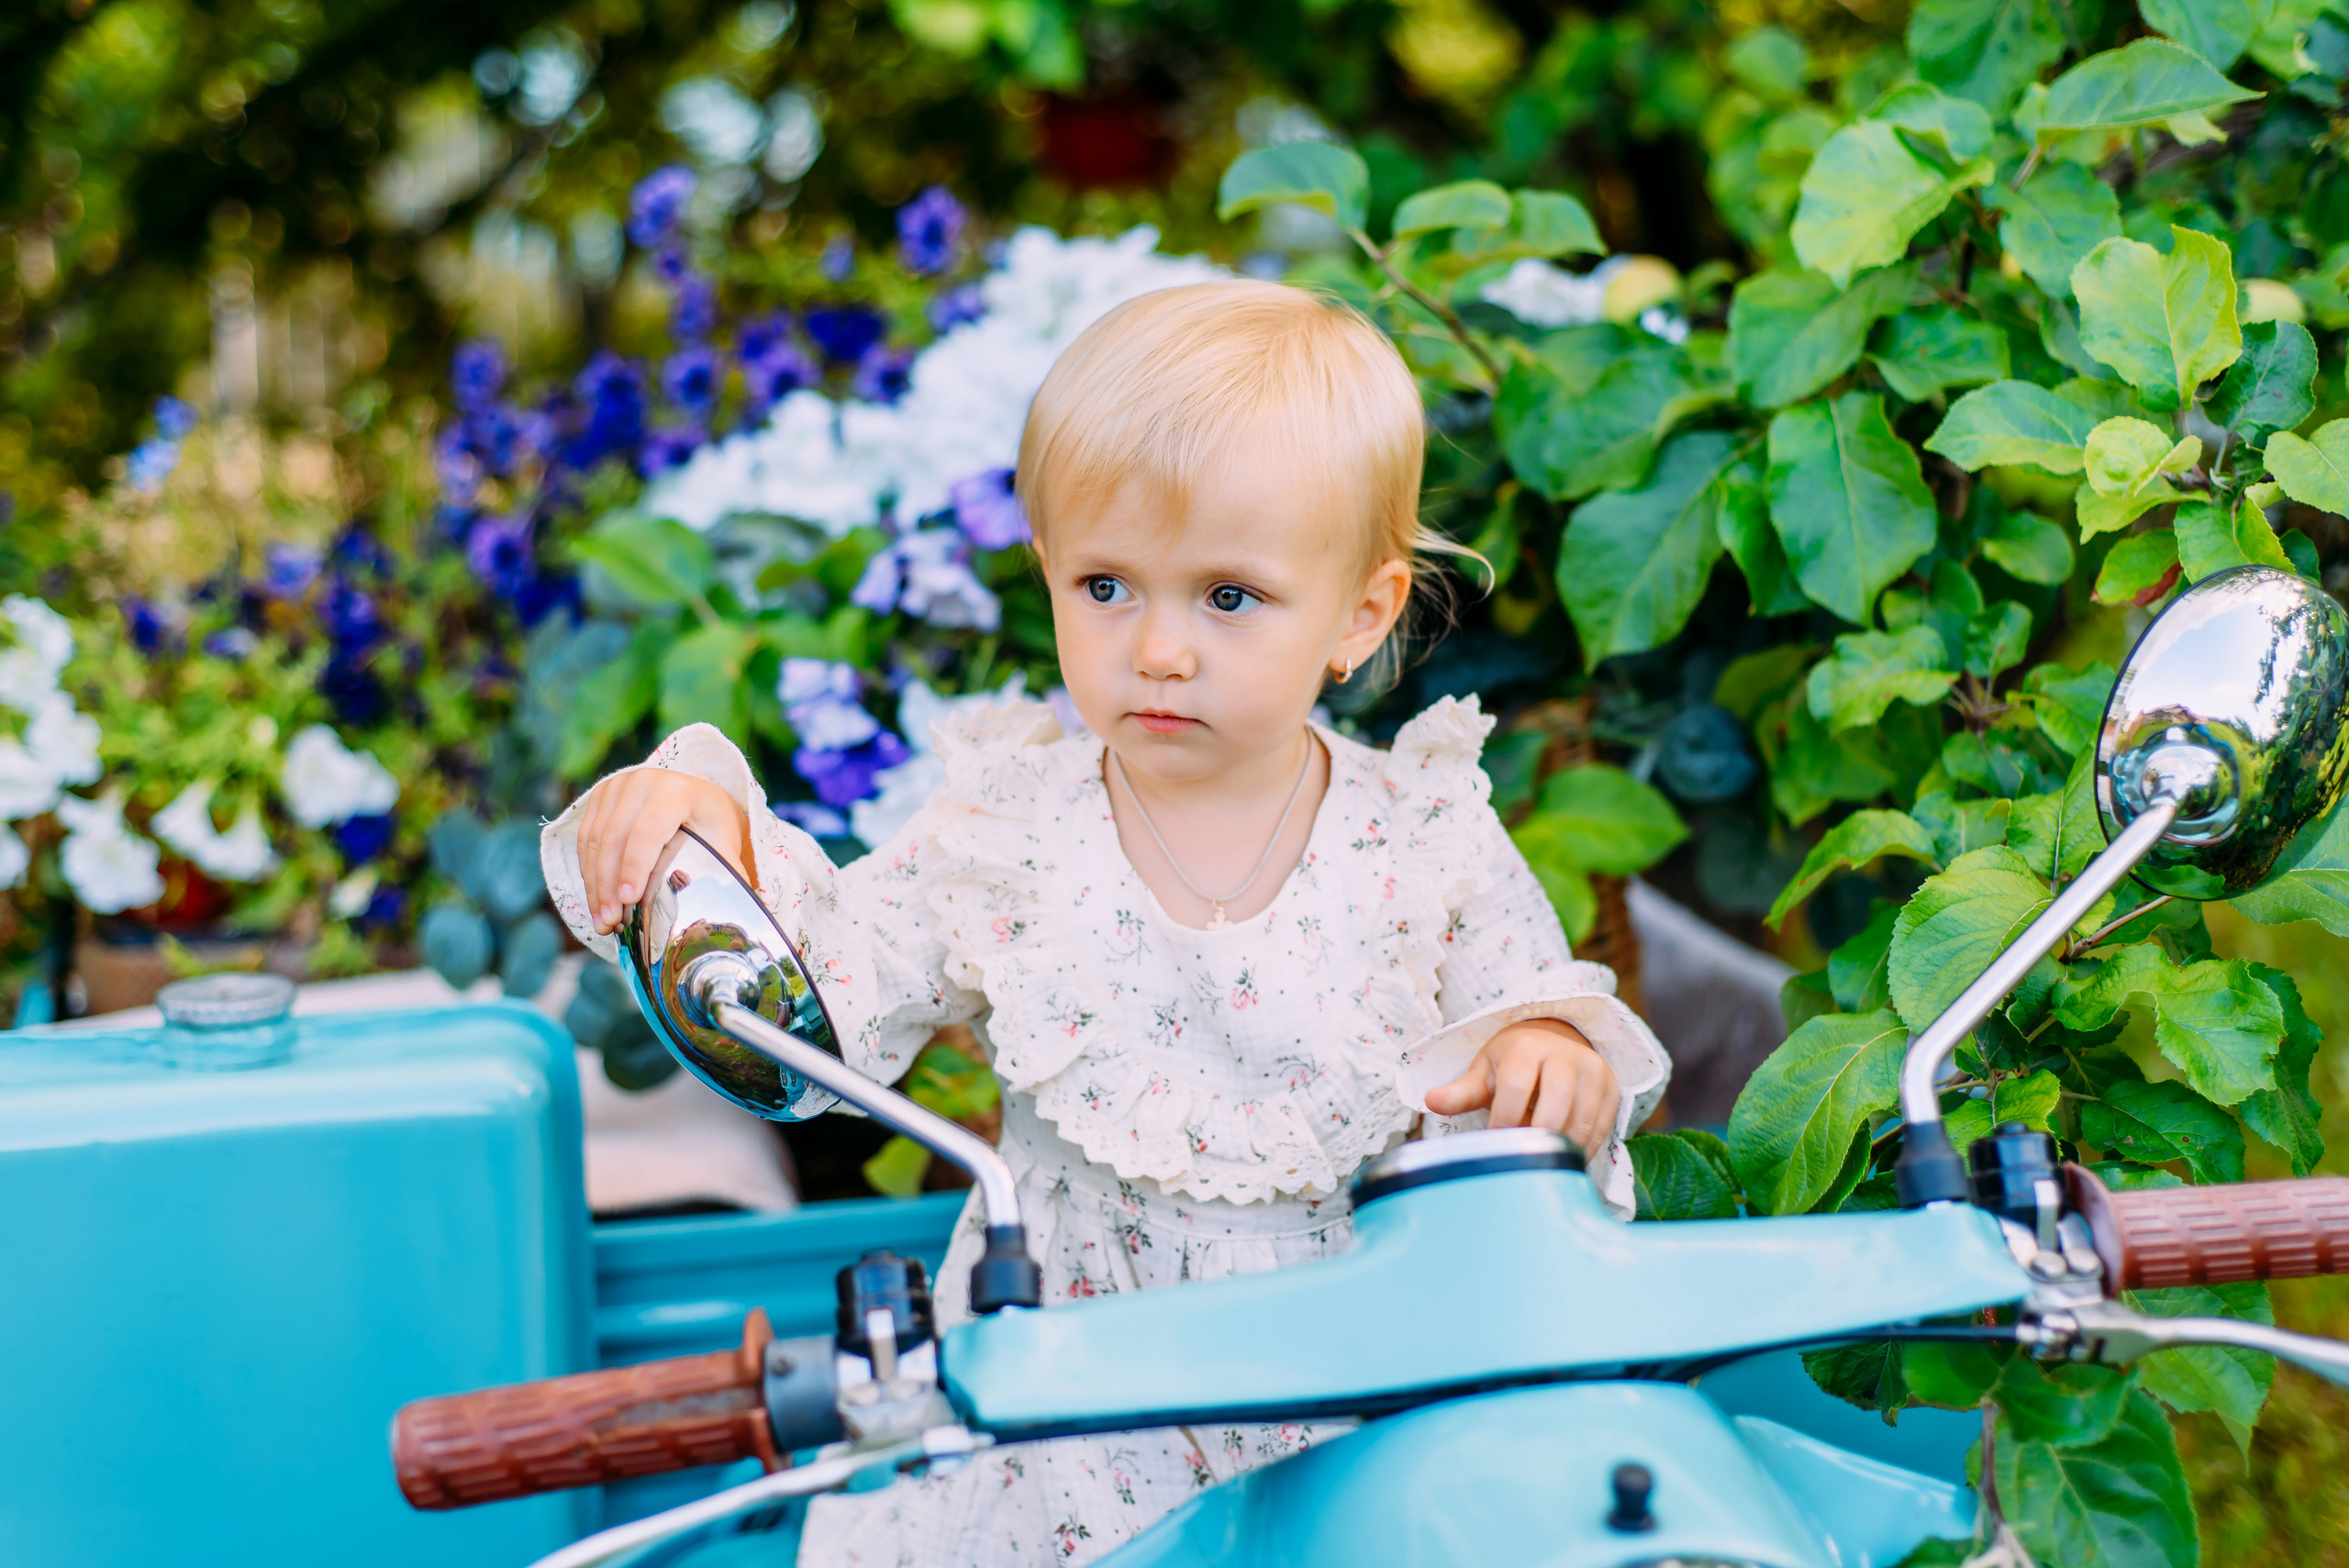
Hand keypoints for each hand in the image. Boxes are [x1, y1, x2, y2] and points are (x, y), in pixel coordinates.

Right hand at [575, 769, 754, 935]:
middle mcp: (641, 782)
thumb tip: (751, 909)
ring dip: (595, 885)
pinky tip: (596, 901)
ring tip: (603, 921)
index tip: (629, 900)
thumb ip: (729, 870)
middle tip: (611, 922)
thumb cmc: (710, 821)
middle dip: (610, 885)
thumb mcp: (723, 840)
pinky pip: (586, 839)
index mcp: (675, 790)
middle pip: (615, 838)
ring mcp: (616, 787)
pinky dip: (588, 873)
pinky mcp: (599, 797)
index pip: (648, 829)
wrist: (694, 795)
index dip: (635, 865)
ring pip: (595, 841)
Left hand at [1424, 1019, 1619, 1155]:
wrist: (1554, 1041)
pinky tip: (1560, 1157)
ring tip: (1538, 1159)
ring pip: (1582, 1119)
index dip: (1504, 1118)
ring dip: (1558, 1146)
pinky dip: (1580, 1149)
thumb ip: (1461, 1090)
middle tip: (1521, 1155)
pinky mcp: (1612, 1088)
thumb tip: (1430, 1101)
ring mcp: (1593, 1070)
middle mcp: (1565, 1054)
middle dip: (1536, 1135)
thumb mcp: (1485, 1071)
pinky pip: (1601, 1128)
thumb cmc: (1512, 1062)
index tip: (1495, 1141)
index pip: (1516, 1085)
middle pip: (1557, 1103)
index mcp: (1527, 1047)